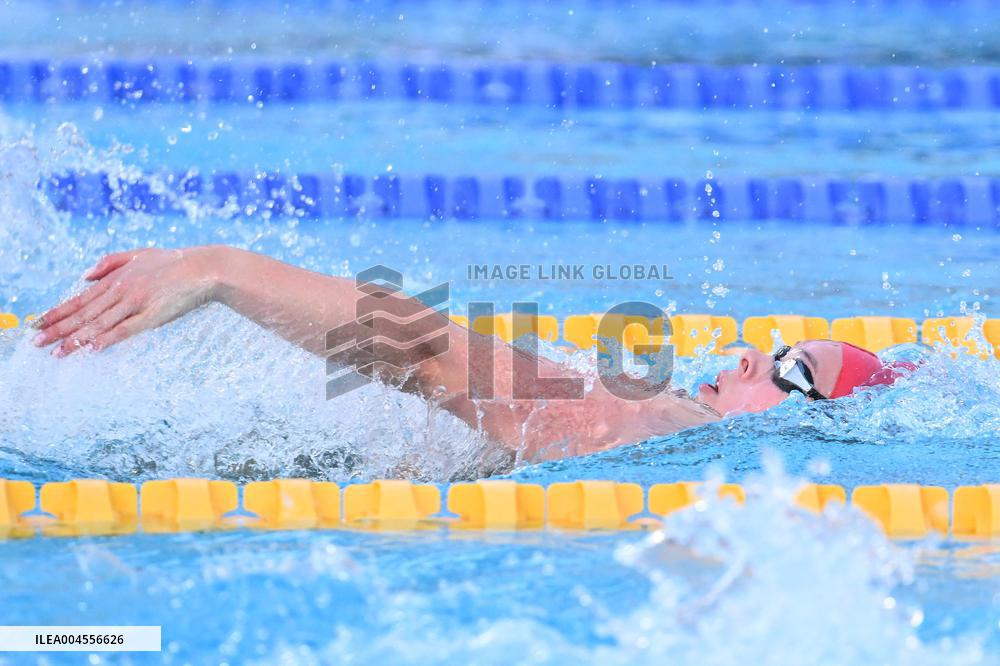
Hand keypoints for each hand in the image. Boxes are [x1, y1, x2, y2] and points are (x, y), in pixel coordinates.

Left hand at [33, 246, 219, 356]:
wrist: (204, 268)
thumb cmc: (173, 262)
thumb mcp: (138, 254)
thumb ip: (110, 262)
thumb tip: (85, 276)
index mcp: (116, 278)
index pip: (80, 299)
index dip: (57, 313)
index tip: (38, 324)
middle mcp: (121, 290)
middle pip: (83, 313)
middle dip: (58, 329)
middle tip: (36, 342)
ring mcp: (136, 303)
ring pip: (100, 323)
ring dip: (76, 339)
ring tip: (57, 352)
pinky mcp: (153, 314)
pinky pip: (126, 329)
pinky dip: (108, 338)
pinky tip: (92, 348)